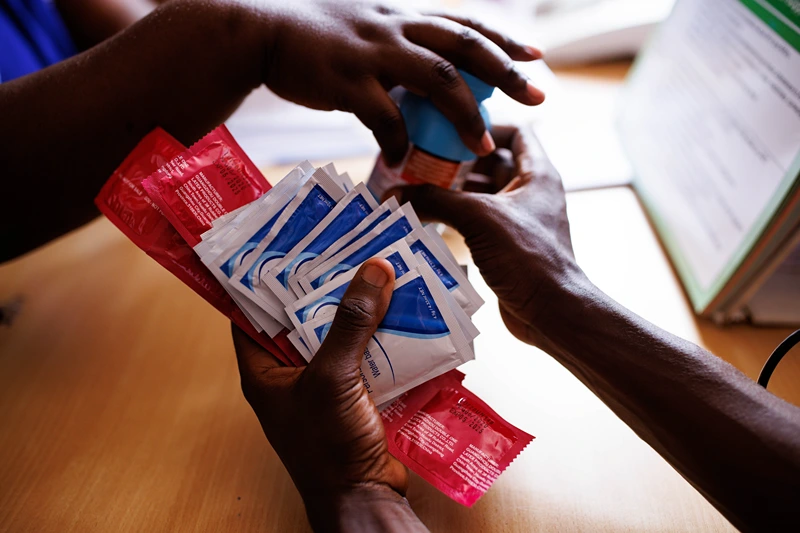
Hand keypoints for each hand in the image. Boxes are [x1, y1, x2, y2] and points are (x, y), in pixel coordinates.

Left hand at [232, 259, 424, 530]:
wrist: (363, 497)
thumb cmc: (329, 446)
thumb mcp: (333, 377)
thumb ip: (351, 324)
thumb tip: (374, 270)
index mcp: (263, 368)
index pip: (251, 312)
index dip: (264, 278)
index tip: (287, 243)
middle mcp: (289, 373)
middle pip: (301, 317)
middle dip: (324, 286)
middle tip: (344, 248)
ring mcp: (322, 384)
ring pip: (337, 333)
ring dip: (357, 308)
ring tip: (376, 269)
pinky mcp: (353, 394)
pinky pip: (363, 353)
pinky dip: (379, 333)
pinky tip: (398, 310)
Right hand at [250, 0, 543, 163]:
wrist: (263, 31)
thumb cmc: (313, 34)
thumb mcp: (364, 27)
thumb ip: (396, 47)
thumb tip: (421, 79)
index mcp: (404, 17)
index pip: (465, 24)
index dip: (503, 40)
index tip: (536, 56)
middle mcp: (396, 28)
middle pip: (465, 48)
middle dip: (506, 72)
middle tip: (539, 95)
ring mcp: (374, 53)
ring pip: (436, 80)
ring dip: (464, 114)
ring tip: (482, 144)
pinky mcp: (347, 81)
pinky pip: (384, 116)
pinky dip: (397, 140)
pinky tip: (402, 160)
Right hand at [389, 125, 584, 347]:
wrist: (551, 312)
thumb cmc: (528, 257)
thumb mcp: (478, 218)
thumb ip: (435, 200)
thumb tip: (394, 194)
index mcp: (537, 174)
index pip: (515, 132)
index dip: (486, 127)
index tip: (451, 131)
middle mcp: (531, 193)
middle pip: (491, 163)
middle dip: (457, 162)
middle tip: (421, 162)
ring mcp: (520, 221)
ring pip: (482, 194)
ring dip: (453, 192)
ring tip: (417, 190)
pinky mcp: (508, 246)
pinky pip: (478, 222)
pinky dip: (456, 218)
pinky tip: (428, 221)